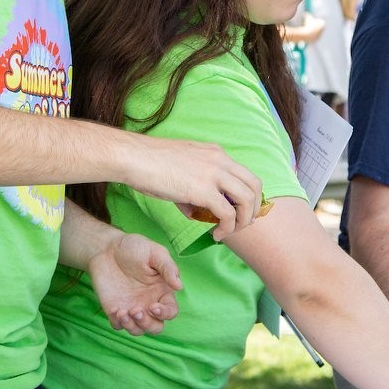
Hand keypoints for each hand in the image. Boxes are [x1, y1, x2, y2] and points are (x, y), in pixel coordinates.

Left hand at [85, 230, 182, 335]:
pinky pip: (118, 326)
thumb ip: (168, 268)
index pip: (170, 311)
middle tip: (136, 311)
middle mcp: (148, 303)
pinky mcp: (115, 310)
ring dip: (132, 326)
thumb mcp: (155, 252)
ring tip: (122, 312)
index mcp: (162, 292)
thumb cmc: (134, 248)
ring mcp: (131, 308)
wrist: (106, 248)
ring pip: (138, 330)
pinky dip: (118, 323)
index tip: (153, 306)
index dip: (165, 313)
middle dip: (148, 324)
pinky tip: (115, 310)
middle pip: (156, 327)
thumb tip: (179, 286)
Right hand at [119, 137, 263, 235]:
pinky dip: (227, 228)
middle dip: (254, 208)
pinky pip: (228, 213)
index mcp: (215, 153)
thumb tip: (196, 212)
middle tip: (245, 223)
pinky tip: (216, 234)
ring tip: (229, 232)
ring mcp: (214, 174)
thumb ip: (194, 188)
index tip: (243, 210)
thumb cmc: (149, 164)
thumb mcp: (180, 169)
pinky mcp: (204, 191)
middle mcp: (220, 160)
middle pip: (255, 185)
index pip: (245, 173)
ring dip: (243, 220)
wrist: (134, 158)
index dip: (249, 194)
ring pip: (247, 199)